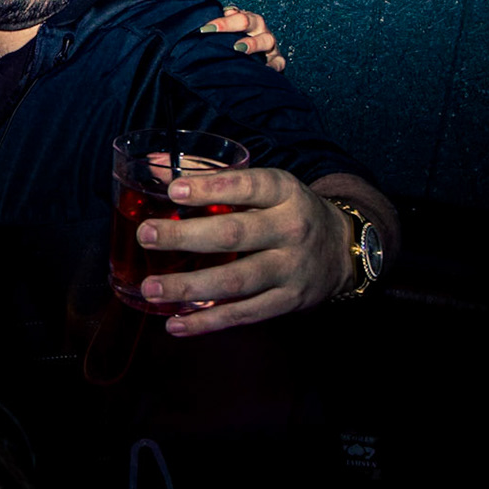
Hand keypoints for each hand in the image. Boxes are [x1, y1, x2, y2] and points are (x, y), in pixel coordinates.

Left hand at [135, 166, 365, 335]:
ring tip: (151, 289)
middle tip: (146, 235)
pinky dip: (207, 321)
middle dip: (185, 236)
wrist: (343, 249)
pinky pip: (243, 315)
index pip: (248, 186)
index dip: (210, 188)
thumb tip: (156, 164)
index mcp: (285, 193)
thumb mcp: (266, 185)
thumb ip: (213, 176)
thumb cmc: (288, 210)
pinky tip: (175, 324)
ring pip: (236, 281)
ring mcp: (290, 270)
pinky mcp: (286, 302)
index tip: (172, 191)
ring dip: (189, 287)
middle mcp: (291, 229)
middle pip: (234, 235)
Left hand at [197, 5, 285, 71]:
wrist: (262, 54)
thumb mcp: (233, 28)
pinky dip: (273, 66)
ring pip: (266, 40)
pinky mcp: (277, 59)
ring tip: (238, 48)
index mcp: (249, 20)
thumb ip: (226, 21)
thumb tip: (221, 15)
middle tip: (215, 31)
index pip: (236, 16)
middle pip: (250, 22)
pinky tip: (264, 69)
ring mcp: (270, 45)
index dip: (221, 21)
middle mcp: (260, 29)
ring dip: (253, 43)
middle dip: (231, 25)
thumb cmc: (240, 40)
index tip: (205, 28)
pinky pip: (278, 62)